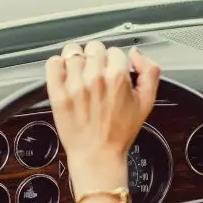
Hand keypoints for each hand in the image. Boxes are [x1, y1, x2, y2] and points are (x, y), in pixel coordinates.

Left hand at [46, 41, 160, 195]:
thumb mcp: (147, 102)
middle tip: (97, 76)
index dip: (115, 62)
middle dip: (97, 59)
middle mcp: (95, 78)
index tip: (112, 74)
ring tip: (81, 76)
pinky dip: (58, 65)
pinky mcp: (57, 93)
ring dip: (77, 61)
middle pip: (94, 48)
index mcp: (117, 77)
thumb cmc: (119, 133)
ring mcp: (73, 85)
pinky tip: (65, 75)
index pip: (115, 51)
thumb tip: (136, 54)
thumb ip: (150, 71)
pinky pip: (53, 63)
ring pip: (73, 52)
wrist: (97, 155)